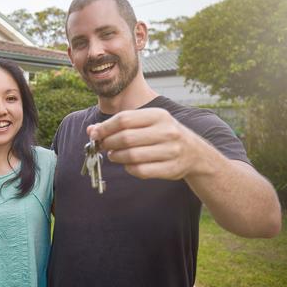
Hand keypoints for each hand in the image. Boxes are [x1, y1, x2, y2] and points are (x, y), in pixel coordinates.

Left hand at [87, 108, 204, 180]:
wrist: (195, 153)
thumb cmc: (162, 134)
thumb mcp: (146, 123)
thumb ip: (120, 124)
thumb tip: (91, 130)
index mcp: (158, 115)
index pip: (123, 119)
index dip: (104, 128)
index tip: (95, 134)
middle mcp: (167, 131)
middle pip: (125, 138)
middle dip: (108, 143)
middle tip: (103, 146)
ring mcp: (171, 151)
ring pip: (131, 156)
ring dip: (116, 157)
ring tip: (113, 155)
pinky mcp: (171, 169)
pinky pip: (140, 171)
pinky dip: (128, 168)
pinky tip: (128, 164)